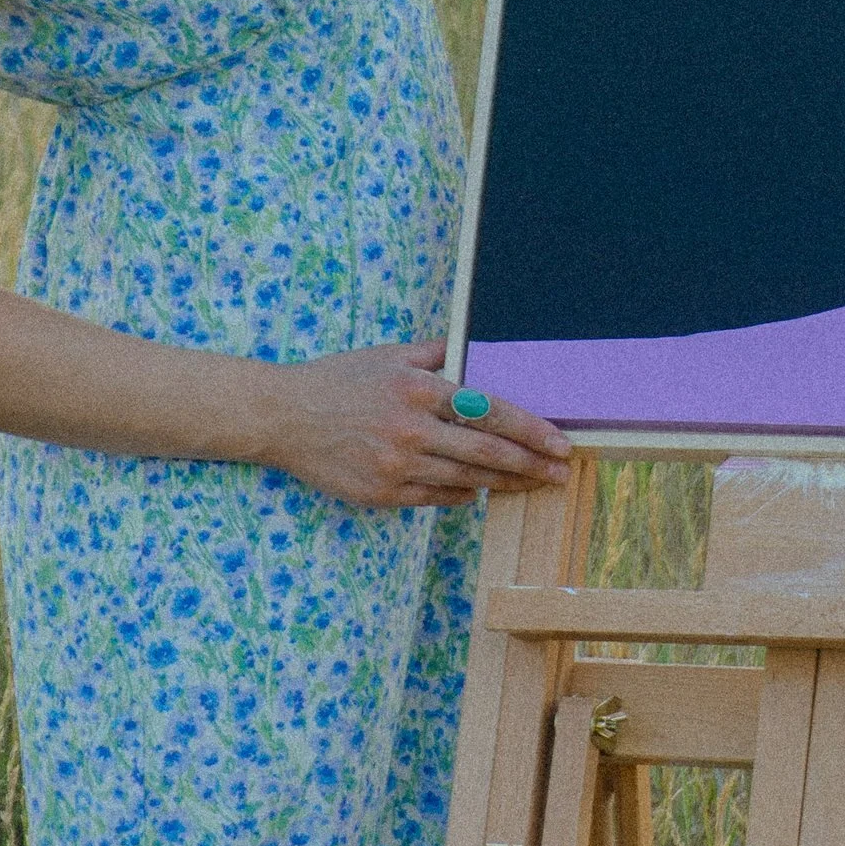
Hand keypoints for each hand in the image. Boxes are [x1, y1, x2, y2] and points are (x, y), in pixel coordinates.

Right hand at [260, 342, 573, 508]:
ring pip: (466, 479)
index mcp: (418, 389)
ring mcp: (396, 465)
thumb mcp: (389, 355)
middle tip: (561, 472)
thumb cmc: (338, 379)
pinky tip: (482, 490)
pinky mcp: (382, 493)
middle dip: (531, 464)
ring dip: (505, 484)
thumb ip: (435, 352)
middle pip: (486, 452)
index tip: (559, 442)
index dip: (529, 430)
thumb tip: (472, 349)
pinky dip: (464, 494)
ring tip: (533, 484)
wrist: (283, 416)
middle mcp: (411, 429)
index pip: (489, 411)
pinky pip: (436, 497)